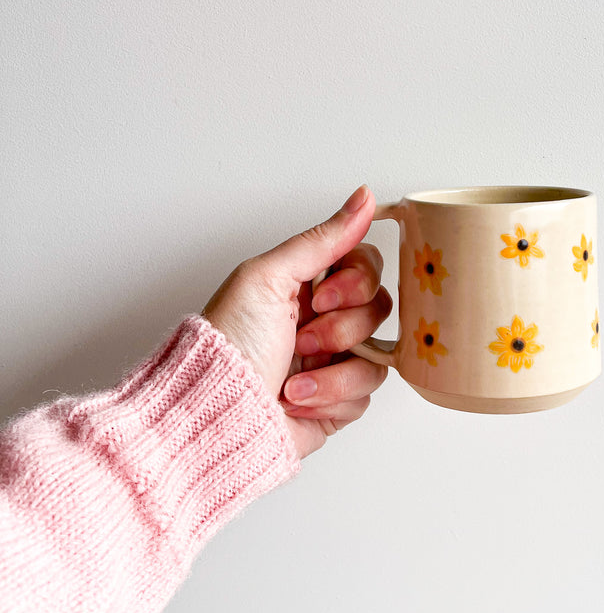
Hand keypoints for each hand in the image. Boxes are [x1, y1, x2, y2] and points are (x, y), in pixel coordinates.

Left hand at [201, 185, 390, 459]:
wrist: (216, 415)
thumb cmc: (228, 346)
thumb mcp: (267, 278)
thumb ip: (322, 239)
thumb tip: (363, 197)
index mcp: (305, 284)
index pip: (365, 264)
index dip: (354, 281)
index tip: (320, 295)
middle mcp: (323, 319)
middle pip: (377, 308)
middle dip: (340, 329)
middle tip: (301, 340)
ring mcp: (333, 362)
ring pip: (377, 355)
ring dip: (333, 370)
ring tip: (292, 380)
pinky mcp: (338, 403)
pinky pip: (366, 394)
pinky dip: (330, 399)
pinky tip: (297, 400)